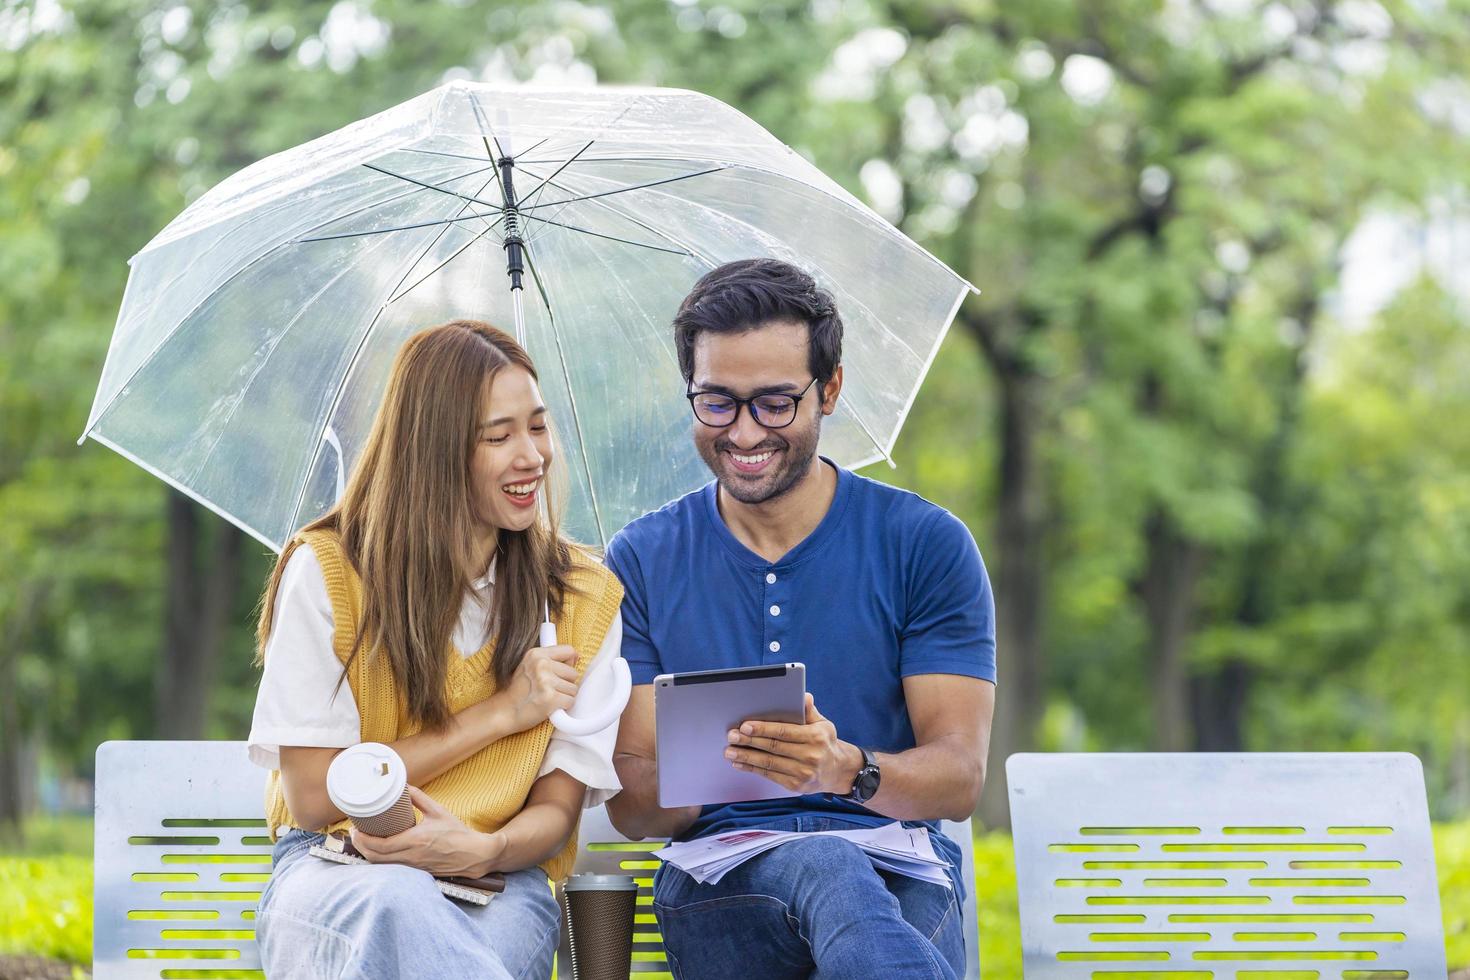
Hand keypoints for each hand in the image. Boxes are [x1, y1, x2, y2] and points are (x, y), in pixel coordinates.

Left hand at [351, 786, 503, 876]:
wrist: (473, 854)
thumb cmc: (457, 833)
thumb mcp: (438, 811)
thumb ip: (420, 798)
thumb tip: (403, 786)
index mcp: (416, 841)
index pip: (380, 845)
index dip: (363, 839)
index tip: (355, 828)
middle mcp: (412, 856)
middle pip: (375, 857)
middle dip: (360, 847)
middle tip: (354, 833)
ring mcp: (413, 866)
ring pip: (382, 865)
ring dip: (368, 854)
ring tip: (363, 840)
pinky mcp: (416, 871)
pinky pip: (392, 867)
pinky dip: (380, 859)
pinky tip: (378, 850)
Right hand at [500, 643, 579, 730]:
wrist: (504, 712)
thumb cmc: (518, 692)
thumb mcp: (529, 666)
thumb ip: (550, 659)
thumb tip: (577, 657)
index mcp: (536, 654)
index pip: (569, 651)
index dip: (569, 663)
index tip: (562, 672)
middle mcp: (541, 665)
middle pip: (573, 673)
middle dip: (565, 684)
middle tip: (548, 689)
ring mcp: (546, 681)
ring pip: (573, 688)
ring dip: (564, 696)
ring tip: (547, 698)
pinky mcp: (550, 698)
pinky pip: (570, 701)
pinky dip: (563, 707)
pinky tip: (550, 706)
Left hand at [724, 694, 863, 795]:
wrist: (837, 771)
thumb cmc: (824, 742)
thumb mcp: (823, 724)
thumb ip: (809, 711)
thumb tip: (804, 696)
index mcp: (815, 737)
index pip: (784, 732)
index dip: (763, 729)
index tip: (745, 726)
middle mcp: (810, 756)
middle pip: (773, 747)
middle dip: (749, 741)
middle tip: (732, 736)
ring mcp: (803, 773)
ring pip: (768, 763)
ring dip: (746, 756)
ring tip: (729, 750)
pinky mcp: (795, 785)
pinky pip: (770, 775)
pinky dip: (752, 769)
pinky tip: (739, 763)